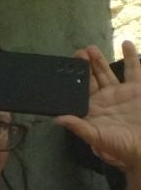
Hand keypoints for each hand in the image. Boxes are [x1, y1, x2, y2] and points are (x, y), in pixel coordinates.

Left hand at [56, 41, 140, 173]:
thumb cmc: (119, 145)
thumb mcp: (96, 137)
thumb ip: (78, 126)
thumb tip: (57, 119)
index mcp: (92, 108)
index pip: (79, 89)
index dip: (74, 77)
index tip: (66, 65)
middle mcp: (105, 98)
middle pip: (92, 77)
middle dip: (85, 65)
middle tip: (78, 52)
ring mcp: (121, 92)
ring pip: (108, 72)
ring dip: (100, 60)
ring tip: (91, 48)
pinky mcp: (137, 89)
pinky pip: (134, 70)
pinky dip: (131, 57)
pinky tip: (126, 44)